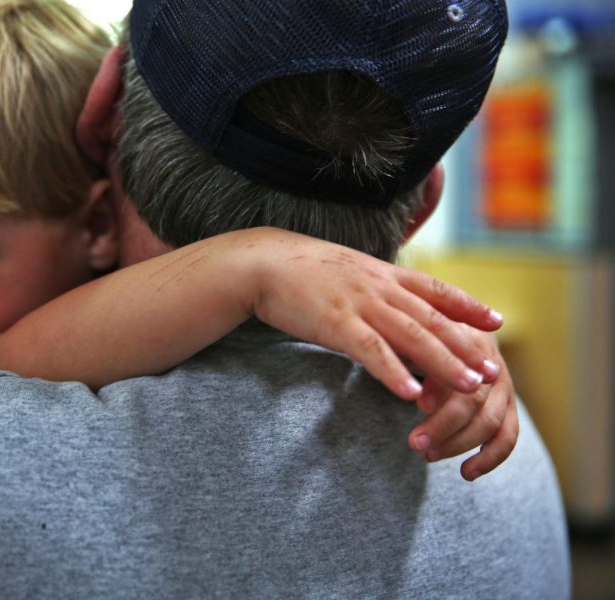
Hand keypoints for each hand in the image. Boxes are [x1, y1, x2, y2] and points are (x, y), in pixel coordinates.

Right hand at [251, 229, 502, 400]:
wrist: (263, 263)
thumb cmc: (302, 272)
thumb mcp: (348, 272)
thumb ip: (374, 289)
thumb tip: (395, 306)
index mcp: (383, 274)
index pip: (436, 289)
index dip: (468, 306)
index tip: (496, 322)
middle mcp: (379, 287)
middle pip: (432, 319)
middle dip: (466, 347)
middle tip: (492, 372)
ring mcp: (359, 304)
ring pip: (412, 336)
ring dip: (444, 363)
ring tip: (469, 386)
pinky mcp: (335, 323)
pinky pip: (371, 350)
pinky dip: (394, 372)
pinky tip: (411, 392)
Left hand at [408, 332, 517, 479]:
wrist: (453, 335)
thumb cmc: (424, 338)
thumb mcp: (414, 340)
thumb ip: (416, 360)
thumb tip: (421, 400)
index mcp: (468, 342)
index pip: (459, 369)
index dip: (440, 389)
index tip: (419, 404)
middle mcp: (491, 366)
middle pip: (474, 401)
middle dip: (443, 426)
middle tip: (414, 443)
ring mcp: (504, 388)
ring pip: (490, 423)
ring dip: (459, 444)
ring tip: (427, 455)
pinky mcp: (509, 409)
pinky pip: (507, 438)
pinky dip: (489, 459)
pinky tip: (466, 473)